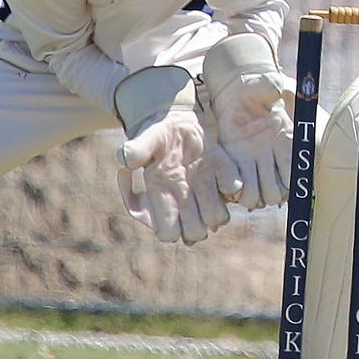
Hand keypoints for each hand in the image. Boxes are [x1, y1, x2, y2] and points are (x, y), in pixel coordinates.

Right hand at [114, 66, 241, 243]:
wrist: (177, 124)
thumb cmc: (156, 135)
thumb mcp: (145, 139)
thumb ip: (136, 150)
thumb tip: (123, 158)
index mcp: (163, 199)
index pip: (169, 234)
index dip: (171, 225)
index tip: (170, 198)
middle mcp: (186, 203)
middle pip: (196, 233)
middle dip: (198, 220)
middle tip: (194, 192)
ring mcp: (206, 193)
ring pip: (217, 219)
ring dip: (217, 205)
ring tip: (207, 182)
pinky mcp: (223, 179)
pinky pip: (235, 191)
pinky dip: (231, 184)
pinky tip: (220, 168)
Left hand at [202, 33, 293, 209]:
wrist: (238, 93)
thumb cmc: (256, 88)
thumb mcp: (265, 85)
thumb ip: (272, 88)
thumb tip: (276, 90)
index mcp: (286, 141)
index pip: (294, 172)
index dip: (288, 180)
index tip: (279, 177)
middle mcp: (273, 157)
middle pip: (276, 191)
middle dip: (270, 192)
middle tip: (259, 185)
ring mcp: (255, 163)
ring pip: (259, 195)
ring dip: (253, 196)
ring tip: (244, 187)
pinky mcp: (236, 164)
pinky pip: (239, 188)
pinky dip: (236, 191)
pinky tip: (231, 183)